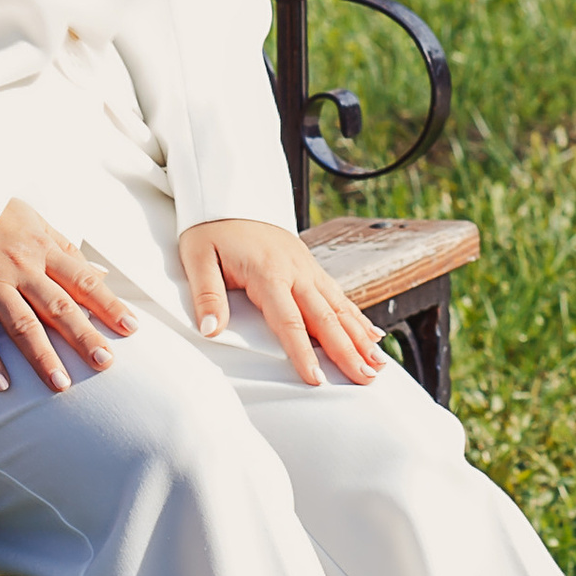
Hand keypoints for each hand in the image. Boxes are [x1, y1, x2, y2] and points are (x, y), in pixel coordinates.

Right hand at [0, 198, 136, 397]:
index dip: (108, 304)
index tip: (131, 328)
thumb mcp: (35, 222)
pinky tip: (2, 385)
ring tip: (60, 384)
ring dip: (41, 356)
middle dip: (82, 336)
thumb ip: (67, 251)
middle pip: (57, 306)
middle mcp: (19, 267)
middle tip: (104, 362)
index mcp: (41, 248)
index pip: (82, 280)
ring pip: (20, 324)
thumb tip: (100, 275)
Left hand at [176, 220, 389, 388]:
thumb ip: (207, 295)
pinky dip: (358, 318)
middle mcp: (296, 271)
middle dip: (348, 351)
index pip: (289, 321)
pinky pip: (339, 295)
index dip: (303, 352)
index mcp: (268, 272)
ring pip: (340, 307)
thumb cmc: (212, 228)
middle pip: (326, 318)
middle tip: (366, 379)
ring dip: (360, 338)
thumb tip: (211, 330)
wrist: (229, 196)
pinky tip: (373, 336)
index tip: (316, 379)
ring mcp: (307, 268)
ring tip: (378, 365)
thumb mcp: (197, 257)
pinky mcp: (310, 267)